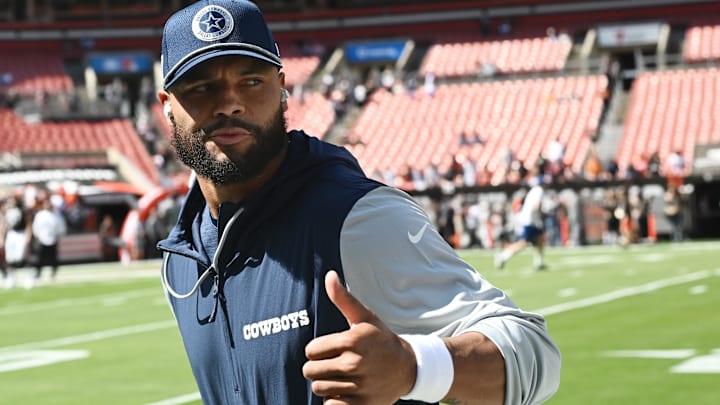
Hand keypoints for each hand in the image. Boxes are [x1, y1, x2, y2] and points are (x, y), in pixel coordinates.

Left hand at [303, 271, 416, 404]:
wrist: (409, 368)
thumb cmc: (381, 339)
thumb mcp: (364, 317)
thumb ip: (343, 298)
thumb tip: (329, 275)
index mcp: (352, 341)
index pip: (311, 350)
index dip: (318, 350)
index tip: (331, 350)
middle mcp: (354, 364)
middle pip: (310, 371)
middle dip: (318, 368)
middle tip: (334, 364)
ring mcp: (359, 386)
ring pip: (319, 388)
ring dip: (326, 384)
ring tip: (341, 377)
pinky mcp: (361, 404)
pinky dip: (334, 401)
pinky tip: (346, 391)